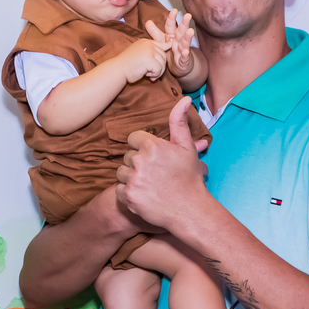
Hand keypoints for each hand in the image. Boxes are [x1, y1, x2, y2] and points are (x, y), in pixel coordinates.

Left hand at [116, 97, 209, 231]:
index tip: (155, 158)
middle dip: (139, 163)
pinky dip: (128, 193)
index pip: (133, 138)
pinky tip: (144, 194)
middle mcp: (139, 161)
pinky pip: (119, 189)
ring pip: (121, 172)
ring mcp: (132, 180)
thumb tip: (184, 99)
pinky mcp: (128, 197)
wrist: (190, 209)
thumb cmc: (189, 177)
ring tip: (150, 184)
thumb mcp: (186, 147)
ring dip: (132, 177)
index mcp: (152, 146)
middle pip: (128, 156)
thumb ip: (179, 122)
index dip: (144, 147)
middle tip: (156, 174)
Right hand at [117, 37, 168, 82]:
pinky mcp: (150, 59)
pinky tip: (147, 75)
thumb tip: (168, 48)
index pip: (162, 44)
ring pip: (163, 63)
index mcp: (146, 42)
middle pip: (164, 56)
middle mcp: (148, 44)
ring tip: (148, 74)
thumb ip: (151, 51)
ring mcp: (149, 51)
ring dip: (157, 72)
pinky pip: (159, 69)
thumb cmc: (127, 65)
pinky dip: (155, 75)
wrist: (118, 70)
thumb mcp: (140, 54)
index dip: (167, 47)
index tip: (170, 47)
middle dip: (160, 66)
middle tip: (151, 73)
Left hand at [146, 11, 194, 76]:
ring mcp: (182, 50)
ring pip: (185, 43)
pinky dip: (185, 55)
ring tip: (190, 31)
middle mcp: (178, 41)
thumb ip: (155, 32)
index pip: (171, 26)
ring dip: (188, 37)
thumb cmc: (171, 51)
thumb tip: (147, 21)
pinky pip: (184, 57)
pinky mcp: (183, 60)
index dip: (172, 18)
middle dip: (184, 24)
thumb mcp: (162, 41)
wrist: (180, 66)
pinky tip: (185, 52)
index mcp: (172, 35)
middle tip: (188, 16)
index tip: (174, 10)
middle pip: (181, 31)